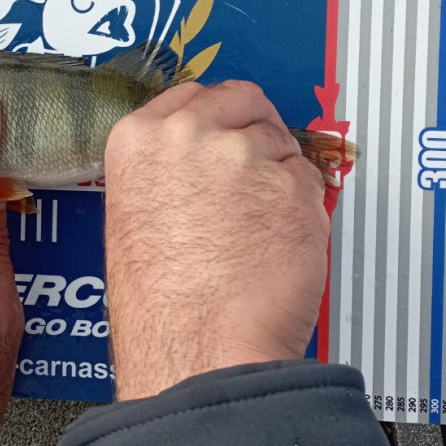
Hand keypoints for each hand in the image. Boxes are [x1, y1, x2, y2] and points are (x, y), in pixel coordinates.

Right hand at [104, 80, 329, 400]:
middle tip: (254, 175)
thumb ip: (166, 170)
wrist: (198, 352)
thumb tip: (200, 159)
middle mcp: (189, 135)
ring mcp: (244, 156)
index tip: (226, 129)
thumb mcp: (133, 219)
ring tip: (258, 230)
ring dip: (280, 176)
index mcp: (138, 140)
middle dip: (255, 130)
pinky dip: (305, 209)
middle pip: (245, 101)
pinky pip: (311, 182)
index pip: (193, 93)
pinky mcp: (292, 185)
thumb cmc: (162, 309)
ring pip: (282, 143)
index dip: (217, 116)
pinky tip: (279, 245)